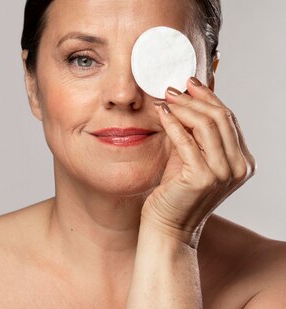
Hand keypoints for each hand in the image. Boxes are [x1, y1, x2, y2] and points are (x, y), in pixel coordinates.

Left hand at [141, 77, 255, 247]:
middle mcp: (239, 167)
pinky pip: (187, 141)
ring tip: (165, 97)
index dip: (209, 97)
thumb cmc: (175, 192)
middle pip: (221, 118)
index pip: (229, 119)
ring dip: (184, 107)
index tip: (189, 82)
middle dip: (196, 98)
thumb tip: (186, 97)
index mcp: (243, 162)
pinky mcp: (203, 178)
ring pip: (207, 125)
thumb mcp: (190, 157)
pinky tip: (161, 113)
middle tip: (173, 87)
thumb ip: (195, 133)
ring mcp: (224, 173)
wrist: (167, 226)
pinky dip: (173, 123)